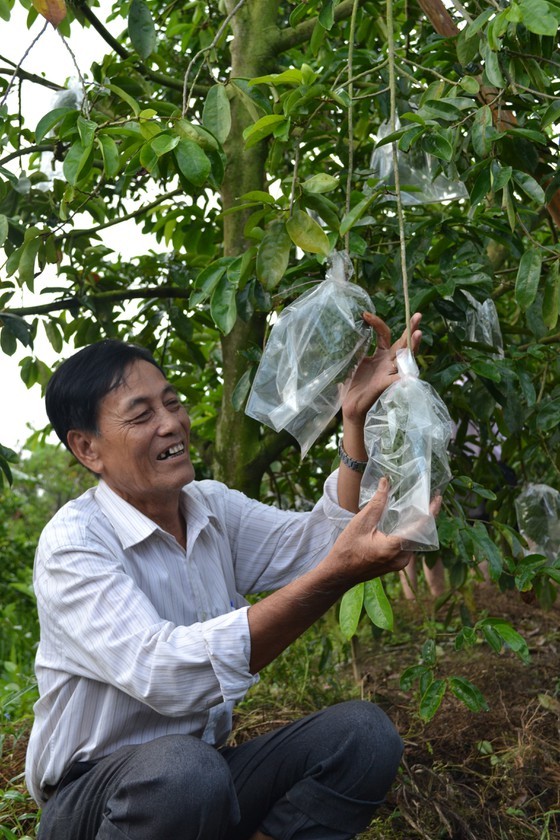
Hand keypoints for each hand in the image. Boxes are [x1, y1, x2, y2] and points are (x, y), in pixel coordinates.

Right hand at [323, 477, 441, 585]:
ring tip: (421, 507)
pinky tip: (406, 522)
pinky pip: (409, 546)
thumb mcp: (361, 523)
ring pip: (416, 541)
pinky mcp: (396, 564)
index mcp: (394, 547)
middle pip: (422, 534)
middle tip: (432, 498)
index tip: (438, 497)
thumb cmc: (347, 550)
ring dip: (419, 525)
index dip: (431, 511)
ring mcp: (400, 563)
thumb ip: (377, 503)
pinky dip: (410, 533)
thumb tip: (386, 482)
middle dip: (428, 516)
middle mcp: (402, 558)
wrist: (338, 574)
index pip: (421, 528)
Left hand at [342, 312, 421, 425]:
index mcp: (379, 355)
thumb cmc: (351, 385)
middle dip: (411, 328)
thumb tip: (347, 329)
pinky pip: (397, 379)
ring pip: (405, 357)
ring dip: (412, 346)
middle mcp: (387, 362)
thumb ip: (354, 348)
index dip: (377, 323)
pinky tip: (411, 372)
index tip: (364, 314)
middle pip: (402, 342)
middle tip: (418, 314)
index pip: (384, 334)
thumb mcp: (352, 362)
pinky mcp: (384, 385)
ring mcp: (388, 373)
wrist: (349, 407)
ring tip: (418, 334)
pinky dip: (404, 376)